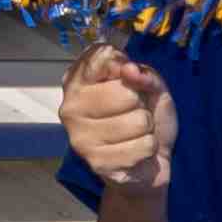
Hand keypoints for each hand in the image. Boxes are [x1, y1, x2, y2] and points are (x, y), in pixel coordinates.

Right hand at [63, 41, 172, 192]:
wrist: (146, 166)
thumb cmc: (143, 119)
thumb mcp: (151, 87)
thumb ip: (143, 73)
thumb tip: (130, 70)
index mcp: (78, 81)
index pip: (103, 56)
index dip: (126, 66)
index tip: (129, 78)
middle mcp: (71, 106)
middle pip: (125, 92)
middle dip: (141, 104)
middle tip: (133, 113)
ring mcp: (80, 136)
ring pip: (138, 121)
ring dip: (146, 128)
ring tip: (135, 133)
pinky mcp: (96, 162)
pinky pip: (143, 145)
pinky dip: (148, 148)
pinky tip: (134, 151)